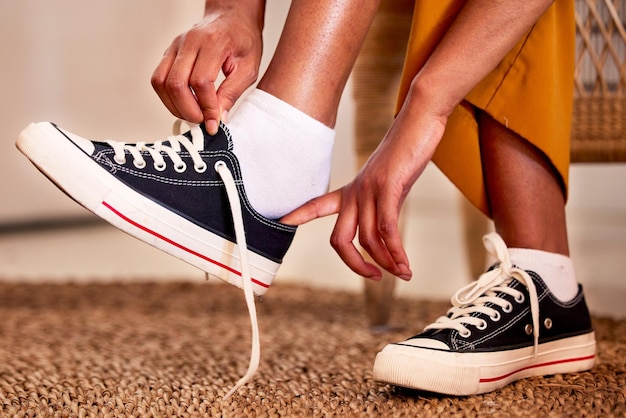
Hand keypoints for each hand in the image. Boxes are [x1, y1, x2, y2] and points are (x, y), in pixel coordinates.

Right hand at [151, 1, 264, 133]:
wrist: (232, 19)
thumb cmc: (243, 40)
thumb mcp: (248, 68)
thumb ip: (232, 93)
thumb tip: (218, 119)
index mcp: (213, 43)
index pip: (201, 81)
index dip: (206, 107)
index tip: (214, 123)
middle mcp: (189, 42)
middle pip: (176, 83)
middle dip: (188, 110)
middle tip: (202, 122)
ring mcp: (175, 46)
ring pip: (161, 82)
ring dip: (175, 106)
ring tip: (193, 115)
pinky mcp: (169, 53)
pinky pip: (159, 79)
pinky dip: (168, 97)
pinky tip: (184, 105)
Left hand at [281, 105, 447, 280]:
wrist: (418, 121)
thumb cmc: (405, 153)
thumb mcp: (387, 183)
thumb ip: (381, 207)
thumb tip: (384, 233)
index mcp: (351, 190)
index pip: (317, 205)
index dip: (297, 215)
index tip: (280, 222)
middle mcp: (355, 192)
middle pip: (339, 239)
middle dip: (354, 264)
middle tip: (374, 276)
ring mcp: (370, 190)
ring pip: (367, 239)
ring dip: (386, 262)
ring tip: (402, 272)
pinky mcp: (388, 187)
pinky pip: (386, 229)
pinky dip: (396, 252)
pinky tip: (405, 265)